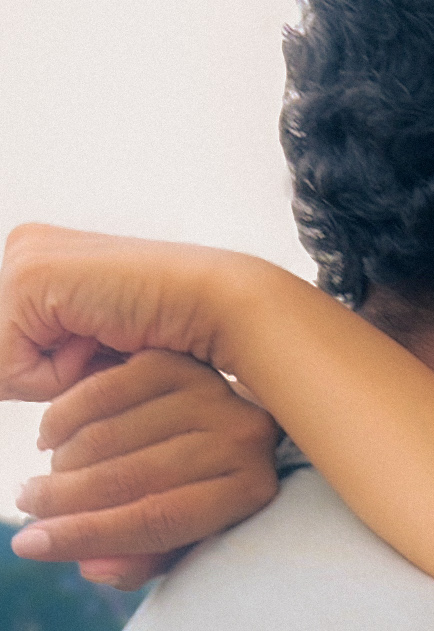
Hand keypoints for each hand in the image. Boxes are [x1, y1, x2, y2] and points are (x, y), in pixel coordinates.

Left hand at [0, 223, 251, 403]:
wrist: (215, 306)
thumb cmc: (168, 329)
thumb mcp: (85, 344)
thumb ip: (37, 357)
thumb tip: (5, 382)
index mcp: (37, 256)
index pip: (7, 344)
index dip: (48, 368)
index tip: (101, 341)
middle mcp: (24, 247)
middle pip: (1, 353)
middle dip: (47, 370)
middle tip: (103, 341)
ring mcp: (23, 256)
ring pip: (0, 363)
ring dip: (56, 374)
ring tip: (105, 338)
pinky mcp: (28, 277)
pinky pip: (8, 366)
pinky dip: (57, 375)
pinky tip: (100, 336)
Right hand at [13, 349, 280, 588]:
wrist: (228, 426)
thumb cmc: (201, 492)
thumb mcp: (181, 540)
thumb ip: (142, 559)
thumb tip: (91, 567)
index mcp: (250, 488)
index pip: (159, 521)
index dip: (87, 537)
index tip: (29, 545)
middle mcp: (242, 436)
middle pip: (131, 477)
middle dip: (62, 499)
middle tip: (27, 505)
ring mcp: (212, 392)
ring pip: (111, 435)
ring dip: (62, 462)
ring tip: (43, 480)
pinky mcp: (180, 361)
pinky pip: (105, 390)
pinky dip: (67, 415)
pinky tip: (51, 436)